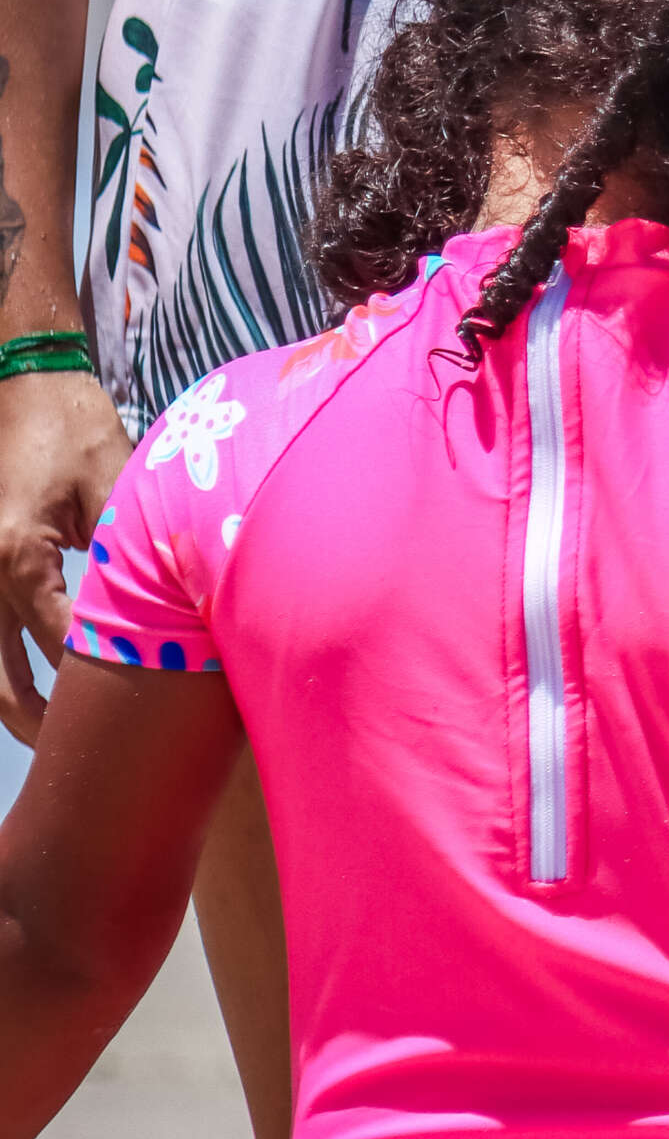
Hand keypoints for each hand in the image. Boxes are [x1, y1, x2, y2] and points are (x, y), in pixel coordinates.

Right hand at [0, 370, 130, 744]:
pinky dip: (12, 663)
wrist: (23, 383)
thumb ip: (136, 553)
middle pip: (4, 675)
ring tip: (59, 738)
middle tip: (86, 756)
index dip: (107, 681)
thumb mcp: (116, 487)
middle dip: (42, 719)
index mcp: (17, 556)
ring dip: (19, 700)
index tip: (148, 710)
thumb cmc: (72, 428)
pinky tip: (41, 688)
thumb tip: (181, 604)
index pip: (65, 643)